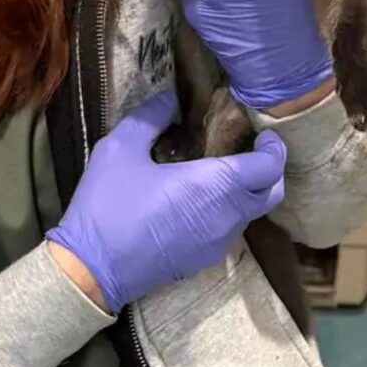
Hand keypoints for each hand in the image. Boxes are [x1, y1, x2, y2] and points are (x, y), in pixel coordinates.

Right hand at [45, 91, 285, 311]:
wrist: (93, 267)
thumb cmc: (109, 203)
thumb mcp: (121, 148)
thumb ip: (150, 117)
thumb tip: (170, 99)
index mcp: (215, 185)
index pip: (268, 167)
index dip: (273, 148)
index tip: (262, 132)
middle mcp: (227, 216)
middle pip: (270, 193)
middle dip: (267, 169)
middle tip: (246, 148)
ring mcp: (218, 243)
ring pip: (251, 213)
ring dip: (246, 190)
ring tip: (216, 168)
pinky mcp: (204, 260)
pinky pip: (230, 228)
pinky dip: (227, 208)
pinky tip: (196, 196)